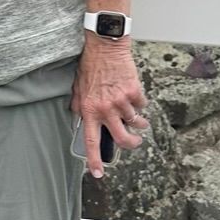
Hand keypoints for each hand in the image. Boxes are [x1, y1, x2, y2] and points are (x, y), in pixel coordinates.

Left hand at [71, 36, 146, 178]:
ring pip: (135, 122)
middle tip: (133, 142)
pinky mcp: (134, 91)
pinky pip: (142, 105)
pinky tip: (135, 97)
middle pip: (121, 139)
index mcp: (89, 110)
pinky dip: (140, 104)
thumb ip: (79, 106)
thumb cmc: (90, 65)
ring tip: (138, 118)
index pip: (91, 141)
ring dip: (139, 123)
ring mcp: (121, 100)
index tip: (98, 173)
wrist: (105, 46)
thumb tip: (79, 120)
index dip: (94, 160)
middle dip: (131, 145)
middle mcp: (105, 108)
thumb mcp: (77, 87)